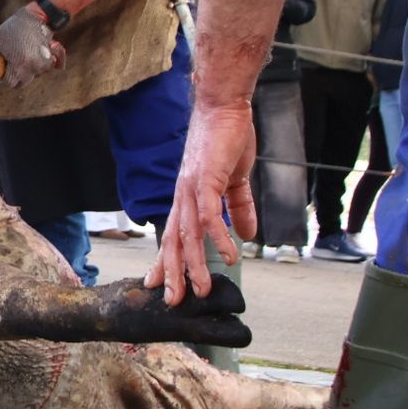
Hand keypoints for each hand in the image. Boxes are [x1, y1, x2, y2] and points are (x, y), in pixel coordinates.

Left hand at [0, 6, 66, 87]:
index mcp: (19, 63)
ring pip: (32, 77)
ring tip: (19, 60)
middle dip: (13, 78)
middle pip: (21, 83)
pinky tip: (32, 61)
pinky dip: (38, 68)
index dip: (0, 82)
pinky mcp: (50, 60)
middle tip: (7, 71)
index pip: (8, 82)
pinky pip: (42, 70)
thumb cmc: (13, 28)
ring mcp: (43, 64)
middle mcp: (33, 66)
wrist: (36, 17)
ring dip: (25, 73)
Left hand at [144, 102, 258, 305]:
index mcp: (188, 198)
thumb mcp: (235, 181)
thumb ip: (239, 207)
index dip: (166, 262)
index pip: (174, 235)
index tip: (160, 286)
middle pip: (174, 241)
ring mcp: (192, 189)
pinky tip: (230, 255)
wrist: (225, 107)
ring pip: (189, 235)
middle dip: (173, 273)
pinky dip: (218, 236)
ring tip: (202, 291)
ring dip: (195, 265)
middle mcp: (184, 196)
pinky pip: (210, 215)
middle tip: (173, 302)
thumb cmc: (227, 139)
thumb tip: (247, 235)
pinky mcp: (207, 180)